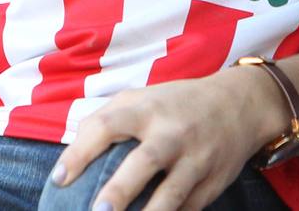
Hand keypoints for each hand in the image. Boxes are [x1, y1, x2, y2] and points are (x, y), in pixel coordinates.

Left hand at [50, 65, 284, 210]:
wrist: (239, 105)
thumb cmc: (176, 104)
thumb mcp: (142, 98)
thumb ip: (107, 119)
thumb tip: (71, 155)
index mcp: (148, 109)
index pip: (108, 125)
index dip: (80, 152)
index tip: (59, 179)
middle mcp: (173, 133)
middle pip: (145, 161)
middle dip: (121, 190)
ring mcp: (196, 159)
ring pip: (173, 194)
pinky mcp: (212, 183)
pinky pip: (188, 209)